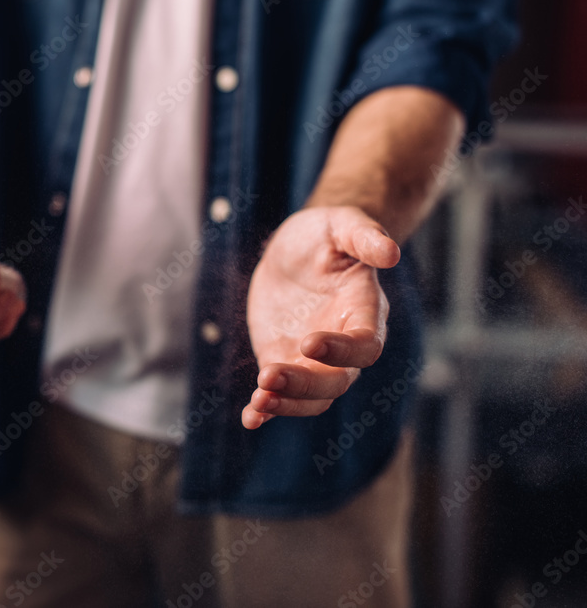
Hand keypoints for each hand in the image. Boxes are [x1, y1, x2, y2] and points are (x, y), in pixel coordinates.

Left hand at [242, 206, 399, 428]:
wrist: (295, 249)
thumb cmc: (325, 233)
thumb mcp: (341, 223)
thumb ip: (365, 236)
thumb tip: (391, 253)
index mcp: (365, 312)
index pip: (365, 345)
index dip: (342, 351)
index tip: (309, 342)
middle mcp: (344, 345)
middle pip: (336, 381)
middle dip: (305, 384)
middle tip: (269, 377)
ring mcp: (314, 359)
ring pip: (312, 397)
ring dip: (287, 403)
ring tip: (258, 402)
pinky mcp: (285, 361)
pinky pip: (280, 394)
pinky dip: (266, 410)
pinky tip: (250, 418)